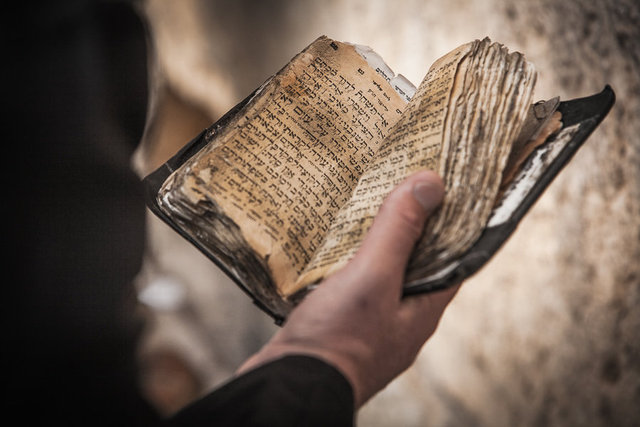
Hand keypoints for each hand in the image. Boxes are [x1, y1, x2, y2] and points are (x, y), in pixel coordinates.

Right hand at [237, 170, 459, 406]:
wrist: (289, 386)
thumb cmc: (337, 341)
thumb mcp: (372, 277)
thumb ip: (399, 232)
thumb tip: (431, 184)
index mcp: (422, 309)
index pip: (452, 258)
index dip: (451, 223)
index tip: (442, 190)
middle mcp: (401, 318)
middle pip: (415, 264)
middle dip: (408, 228)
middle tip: (397, 189)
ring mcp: (370, 324)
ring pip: (380, 274)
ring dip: (374, 245)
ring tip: (362, 209)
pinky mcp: (341, 326)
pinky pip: (351, 286)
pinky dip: (346, 263)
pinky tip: (330, 247)